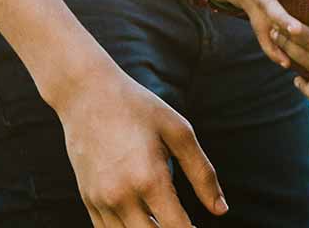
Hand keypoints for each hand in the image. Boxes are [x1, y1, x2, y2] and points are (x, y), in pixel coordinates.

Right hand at [53, 64, 225, 227]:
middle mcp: (121, 196)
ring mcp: (101, 200)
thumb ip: (203, 174)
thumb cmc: (139, 108)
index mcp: (149, 179)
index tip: (199, 227)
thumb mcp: (179, 132)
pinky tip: (144, 220)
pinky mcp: (88, 199)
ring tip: (165, 220)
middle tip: (185, 224)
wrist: (87, 94)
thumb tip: (221, 209)